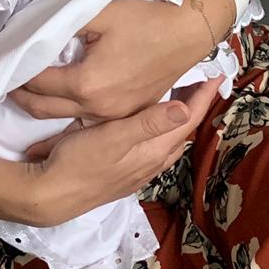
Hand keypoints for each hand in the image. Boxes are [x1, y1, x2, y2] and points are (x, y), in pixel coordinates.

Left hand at [10, 0, 211, 120]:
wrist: (189, 34)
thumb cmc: (146, 20)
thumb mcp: (100, 13)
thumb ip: (64, 25)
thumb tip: (38, 35)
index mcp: (87, 84)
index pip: (37, 82)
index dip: (16, 71)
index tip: (2, 62)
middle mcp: (97, 108)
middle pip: (42, 108)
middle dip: (19, 95)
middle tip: (3, 81)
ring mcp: (112, 116)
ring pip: (62, 119)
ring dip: (39, 107)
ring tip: (22, 91)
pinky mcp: (125, 115)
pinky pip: (84, 121)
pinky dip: (64, 116)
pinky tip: (54, 106)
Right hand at [22, 81, 221, 225]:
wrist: (52, 194)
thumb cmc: (80, 161)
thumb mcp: (113, 137)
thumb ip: (148, 123)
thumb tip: (186, 108)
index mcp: (154, 150)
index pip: (187, 120)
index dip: (202, 98)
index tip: (215, 75)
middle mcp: (152, 162)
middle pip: (181, 131)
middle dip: (192, 107)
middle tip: (196, 81)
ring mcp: (139, 170)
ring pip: (167, 141)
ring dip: (175, 120)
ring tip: (176, 99)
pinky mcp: (124, 173)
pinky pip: (152, 148)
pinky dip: (158, 131)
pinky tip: (145, 125)